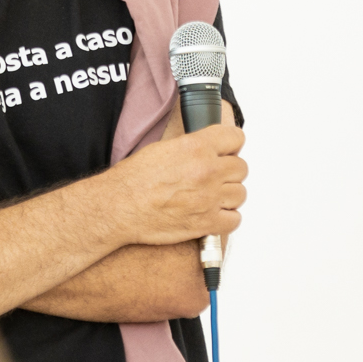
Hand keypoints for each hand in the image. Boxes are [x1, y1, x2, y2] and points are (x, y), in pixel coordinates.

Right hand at [105, 122, 247, 245]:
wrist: (120, 206)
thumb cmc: (134, 179)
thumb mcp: (165, 148)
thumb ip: (194, 147)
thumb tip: (209, 150)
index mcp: (198, 147)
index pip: (236, 138)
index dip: (231, 146)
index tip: (226, 152)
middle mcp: (208, 171)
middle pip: (241, 168)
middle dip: (229, 172)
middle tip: (214, 178)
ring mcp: (210, 198)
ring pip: (240, 194)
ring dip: (229, 196)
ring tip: (211, 197)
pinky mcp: (207, 223)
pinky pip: (234, 220)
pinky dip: (226, 219)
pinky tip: (212, 214)